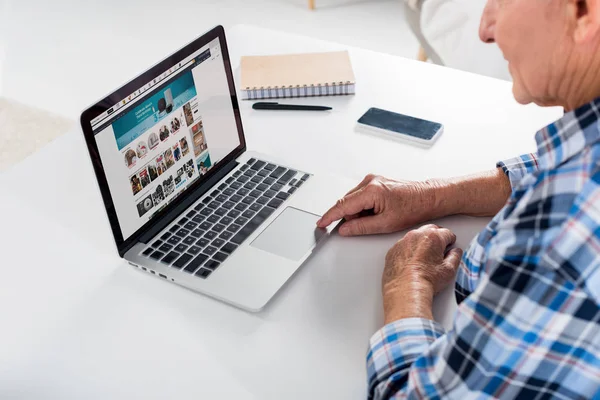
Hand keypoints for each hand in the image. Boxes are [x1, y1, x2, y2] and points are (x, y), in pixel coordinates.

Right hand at [316, 174, 442, 235]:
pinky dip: (364, 207)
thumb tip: (345, 229)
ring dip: (359, 212)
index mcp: (371, 191)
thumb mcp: (385, 224)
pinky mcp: (375, 182)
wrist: (428, 198)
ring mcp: (372, 180)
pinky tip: (377, 212)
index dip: (330, 216)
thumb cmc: (413, 208)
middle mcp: (369, 181)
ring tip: (378, 217)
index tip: (321, 223)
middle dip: (351, 217)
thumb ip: (361, 227)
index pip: (343, 206)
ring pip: (354, 200)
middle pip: (347, 203)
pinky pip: (360, 196)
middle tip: (367, 225)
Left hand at [382, 224, 462, 322]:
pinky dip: (408, 250)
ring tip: (426, 255)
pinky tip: (412, 261)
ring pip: (415, 236)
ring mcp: (402, 242)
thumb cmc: (426, 280)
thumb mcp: (449, 270)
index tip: (450, 244)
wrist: (405, 290)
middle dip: (437, 236)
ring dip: (422, 242)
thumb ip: (455, 257)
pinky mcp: (393, 250)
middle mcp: (416, 235)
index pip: (447, 233)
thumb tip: (455, 252)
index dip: (450, 240)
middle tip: (440, 247)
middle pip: (430, 230)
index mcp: (433, 237)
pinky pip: (403, 245)